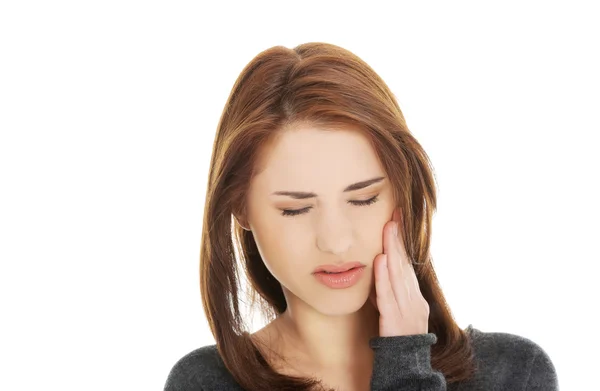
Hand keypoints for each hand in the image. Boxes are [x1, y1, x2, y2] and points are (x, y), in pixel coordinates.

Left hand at [368, 208, 429, 336]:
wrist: (405, 366)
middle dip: (399, 239)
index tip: (397, 219)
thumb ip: (388, 290)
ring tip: (389, 228)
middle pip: (405, 265)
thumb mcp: (395, 309)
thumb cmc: (397, 337)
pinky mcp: (395, 321)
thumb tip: (378, 265)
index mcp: (415, 297)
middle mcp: (414, 300)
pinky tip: (381, 260)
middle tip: (395, 214)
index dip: (402, 242)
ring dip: (394, 250)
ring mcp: (407, 311)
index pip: (407, 264)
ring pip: (398, 276)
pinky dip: (384, 277)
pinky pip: (388, 296)